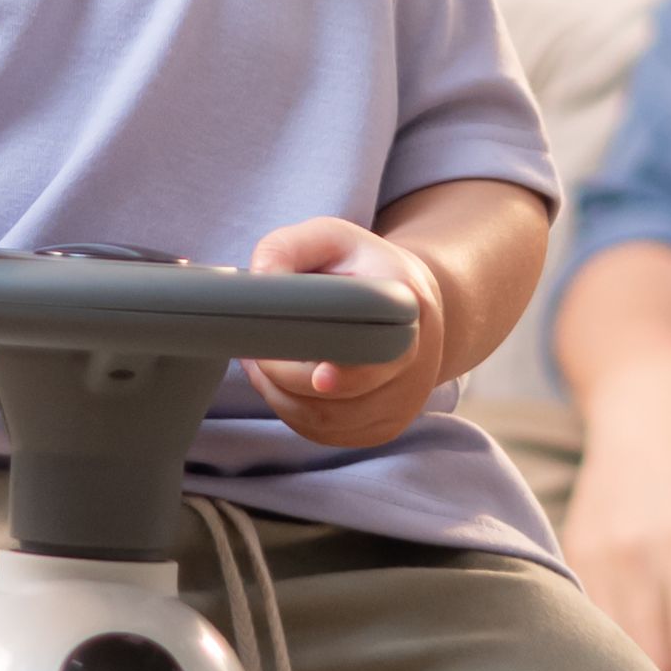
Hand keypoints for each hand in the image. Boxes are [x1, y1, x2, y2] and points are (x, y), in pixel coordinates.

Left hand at [240, 216, 452, 450]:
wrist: (413, 305)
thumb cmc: (363, 268)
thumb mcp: (329, 237)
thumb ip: (287, 248)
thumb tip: (258, 281)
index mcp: (407, 305)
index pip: (381, 350)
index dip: (348, 370)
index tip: (317, 375)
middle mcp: (417, 360)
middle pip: (341, 394)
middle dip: (284, 375)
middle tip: (253, 350)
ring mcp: (404, 401)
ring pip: (326, 420)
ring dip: (280, 396)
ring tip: (262, 362)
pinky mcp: (385, 426)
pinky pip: (327, 433)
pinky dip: (293, 413)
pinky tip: (281, 385)